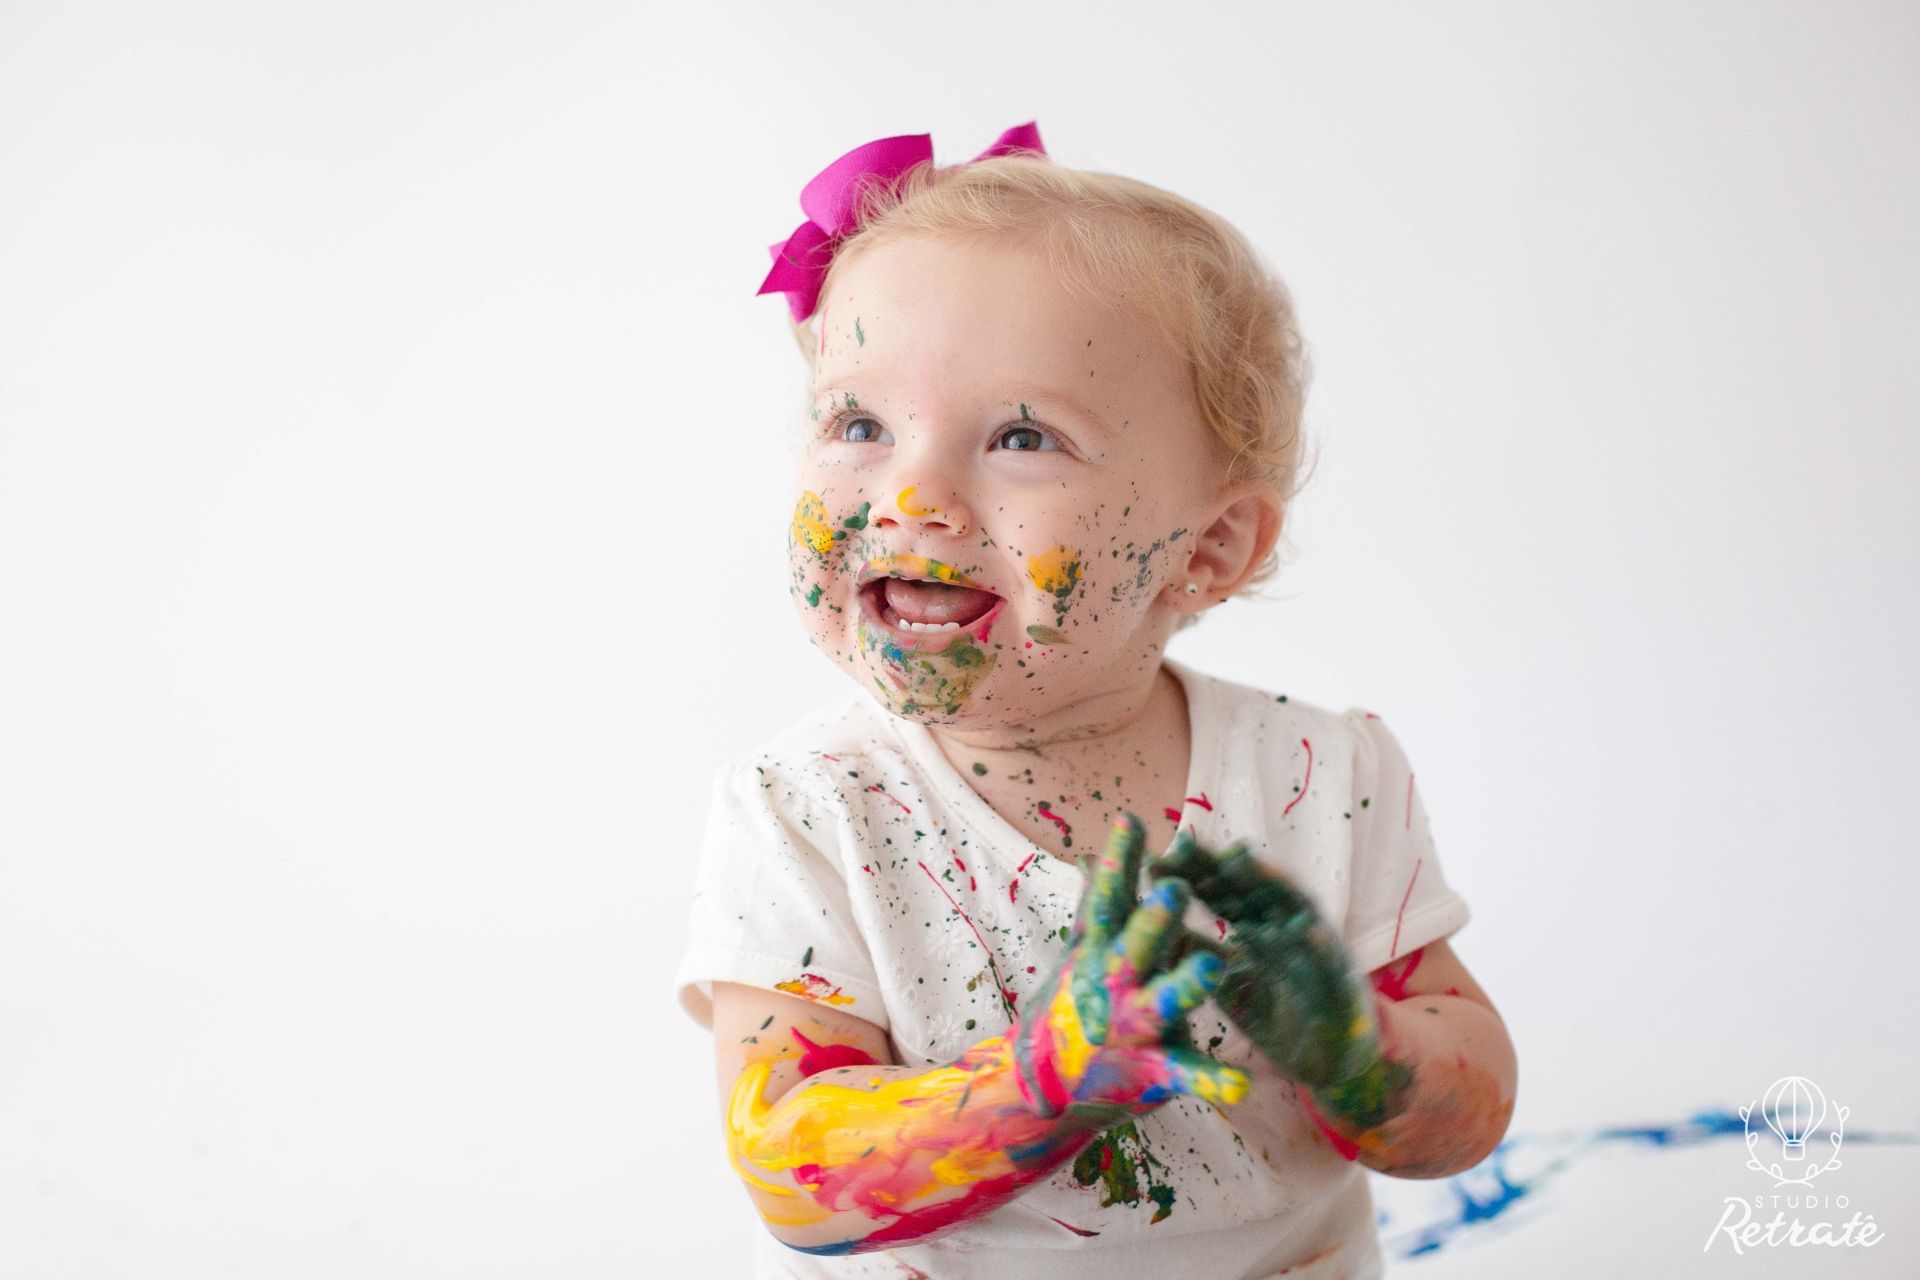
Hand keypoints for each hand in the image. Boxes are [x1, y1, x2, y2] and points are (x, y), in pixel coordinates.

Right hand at [1007, 813, 1250, 1121]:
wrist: (1041, 1090)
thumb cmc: (1072, 1005)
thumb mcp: (1081, 954)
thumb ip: (1097, 904)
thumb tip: (1093, 852)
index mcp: (1096, 951)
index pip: (1106, 899)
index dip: (1119, 860)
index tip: (1131, 820)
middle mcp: (1109, 987)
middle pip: (1132, 947)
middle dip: (1152, 920)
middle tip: (1174, 886)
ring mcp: (1129, 1029)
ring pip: (1160, 1004)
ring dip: (1185, 983)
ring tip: (1215, 962)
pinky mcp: (1151, 1071)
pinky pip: (1187, 1073)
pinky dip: (1213, 1081)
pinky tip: (1243, 1085)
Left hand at [1148, 830, 1411, 1131]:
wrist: (1325, 1058)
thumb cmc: (1275, 1010)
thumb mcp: (1225, 979)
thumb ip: (1195, 949)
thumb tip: (1147, 921)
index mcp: (1253, 925)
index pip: (1218, 892)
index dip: (1187, 875)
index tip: (1151, 862)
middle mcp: (1283, 925)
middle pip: (1249, 886)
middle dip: (1218, 864)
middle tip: (1184, 845)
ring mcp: (1314, 945)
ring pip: (1292, 906)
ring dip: (1268, 882)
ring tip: (1239, 859)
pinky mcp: (1340, 976)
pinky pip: (1331, 957)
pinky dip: (1321, 942)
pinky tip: (1306, 928)